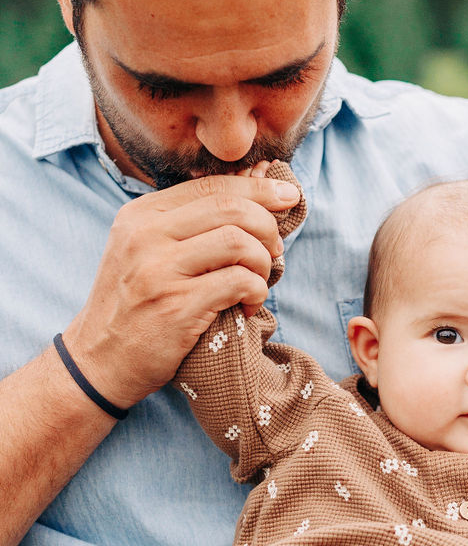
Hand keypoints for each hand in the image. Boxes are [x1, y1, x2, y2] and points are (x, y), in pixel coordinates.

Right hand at [61, 172, 299, 407]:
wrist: (100, 359)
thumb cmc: (137, 304)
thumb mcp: (147, 251)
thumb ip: (189, 225)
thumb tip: (253, 191)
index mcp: (141, 215)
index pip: (212, 186)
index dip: (258, 188)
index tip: (288, 197)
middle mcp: (145, 236)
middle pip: (230, 208)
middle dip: (268, 226)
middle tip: (276, 251)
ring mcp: (159, 271)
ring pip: (239, 242)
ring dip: (263, 262)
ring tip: (259, 282)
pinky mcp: (176, 307)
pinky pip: (239, 282)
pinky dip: (257, 292)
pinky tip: (250, 306)